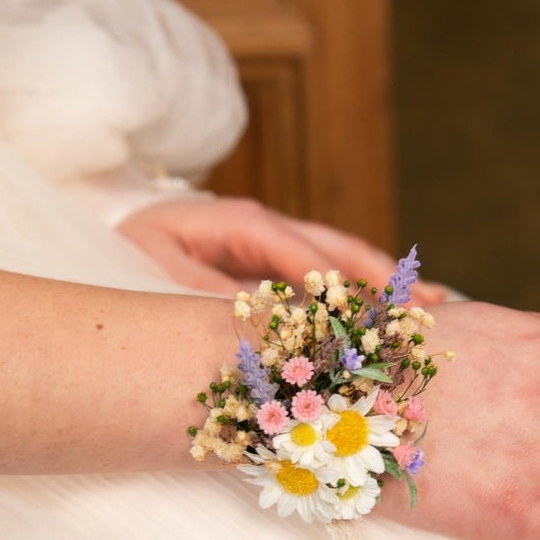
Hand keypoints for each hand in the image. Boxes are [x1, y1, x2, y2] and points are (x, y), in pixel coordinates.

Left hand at [117, 196, 446, 304]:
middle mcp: (259, 229)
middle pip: (330, 248)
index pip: (291, 246)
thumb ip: (207, 295)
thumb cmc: (123, 266)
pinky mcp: (270, 274)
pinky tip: (397, 316)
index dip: (328, 276)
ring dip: (383, 287)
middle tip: (427, 302)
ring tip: (435, 306)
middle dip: (379, 275)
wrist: (104, 267)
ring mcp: (269, 250)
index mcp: (230, 222)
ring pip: (336, 265)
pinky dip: (360, 300)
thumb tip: (263, 317)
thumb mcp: (155, 273)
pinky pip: (322, 286)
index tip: (364, 307)